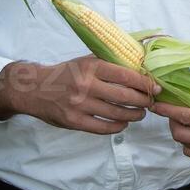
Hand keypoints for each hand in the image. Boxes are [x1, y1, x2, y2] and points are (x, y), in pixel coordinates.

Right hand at [0, 55, 161, 134]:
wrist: (34, 89)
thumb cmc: (65, 73)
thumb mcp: (85, 61)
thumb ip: (109, 63)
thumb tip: (140, 64)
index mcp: (91, 67)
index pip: (126, 75)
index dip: (145, 83)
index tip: (155, 87)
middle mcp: (86, 85)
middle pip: (125, 96)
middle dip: (143, 101)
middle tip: (150, 102)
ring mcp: (79, 105)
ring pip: (116, 114)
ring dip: (134, 115)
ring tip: (140, 114)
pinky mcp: (74, 121)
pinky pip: (103, 128)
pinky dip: (117, 126)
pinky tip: (123, 123)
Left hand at [148, 73, 189, 162]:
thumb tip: (180, 75)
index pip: (185, 116)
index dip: (167, 110)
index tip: (156, 105)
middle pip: (180, 134)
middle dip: (172, 121)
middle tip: (174, 111)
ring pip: (184, 145)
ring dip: (180, 132)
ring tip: (186, 121)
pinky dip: (189, 143)